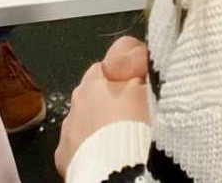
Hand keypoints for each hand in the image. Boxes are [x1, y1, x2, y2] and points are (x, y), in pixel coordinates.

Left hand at [54, 39, 150, 174]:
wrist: (120, 175)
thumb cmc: (143, 130)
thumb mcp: (157, 87)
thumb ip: (144, 62)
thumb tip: (135, 53)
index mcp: (105, 73)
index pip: (123, 50)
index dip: (140, 63)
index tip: (151, 80)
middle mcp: (82, 93)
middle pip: (103, 82)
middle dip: (118, 92)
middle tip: (140, 113)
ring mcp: (70, 124)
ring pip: (88, 112)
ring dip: (103, 120)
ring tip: (125, 138)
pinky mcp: (64, 153)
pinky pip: (79, 142)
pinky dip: (92, 146)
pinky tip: (108, 156)